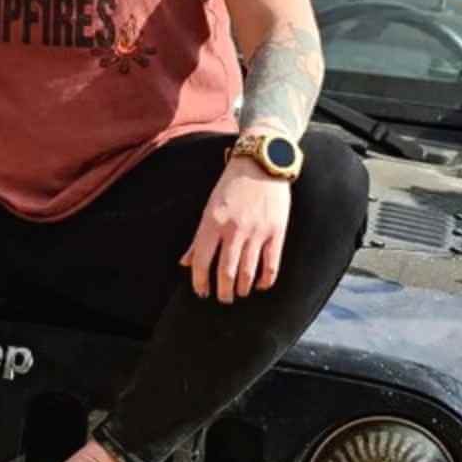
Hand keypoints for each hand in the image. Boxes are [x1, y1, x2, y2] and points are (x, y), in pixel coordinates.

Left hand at [180, 157, 290, 301]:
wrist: (261, 163)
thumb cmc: (231, 185)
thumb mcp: (209, 207)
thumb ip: (198, 238)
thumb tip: (185, 263)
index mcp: (213, 222)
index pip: (201, 261)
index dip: (200, 282)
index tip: (201, 292)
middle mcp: (234, 229)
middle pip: (226, 273)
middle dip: (223, 292)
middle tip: (223, 298)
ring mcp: (257, 231)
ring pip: (248, 274)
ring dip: (243, 289)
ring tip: (240, 293)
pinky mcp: (276, 232)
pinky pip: (271, 265)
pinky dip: (265, 280)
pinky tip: (261, 285)